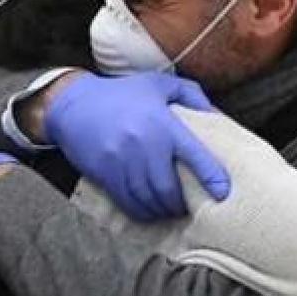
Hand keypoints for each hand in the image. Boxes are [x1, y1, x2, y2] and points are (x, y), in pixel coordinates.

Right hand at [44, 72, 229, 220]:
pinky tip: (148, 210)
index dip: (212, 178)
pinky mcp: (105, 174)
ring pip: (148, 199)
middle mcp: (144, 145)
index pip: (195, 156)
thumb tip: (218, 116)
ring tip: (169, 210)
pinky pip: (127, 202)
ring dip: (162, 210)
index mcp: (162, 124)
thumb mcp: (158, 84)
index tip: (223, 194)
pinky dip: (142, 212)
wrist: (73, 105)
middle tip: (186, 206)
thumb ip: (192, 94)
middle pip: (168, 188)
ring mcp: (122, 162)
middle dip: (180, 203)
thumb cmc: (120, 93)